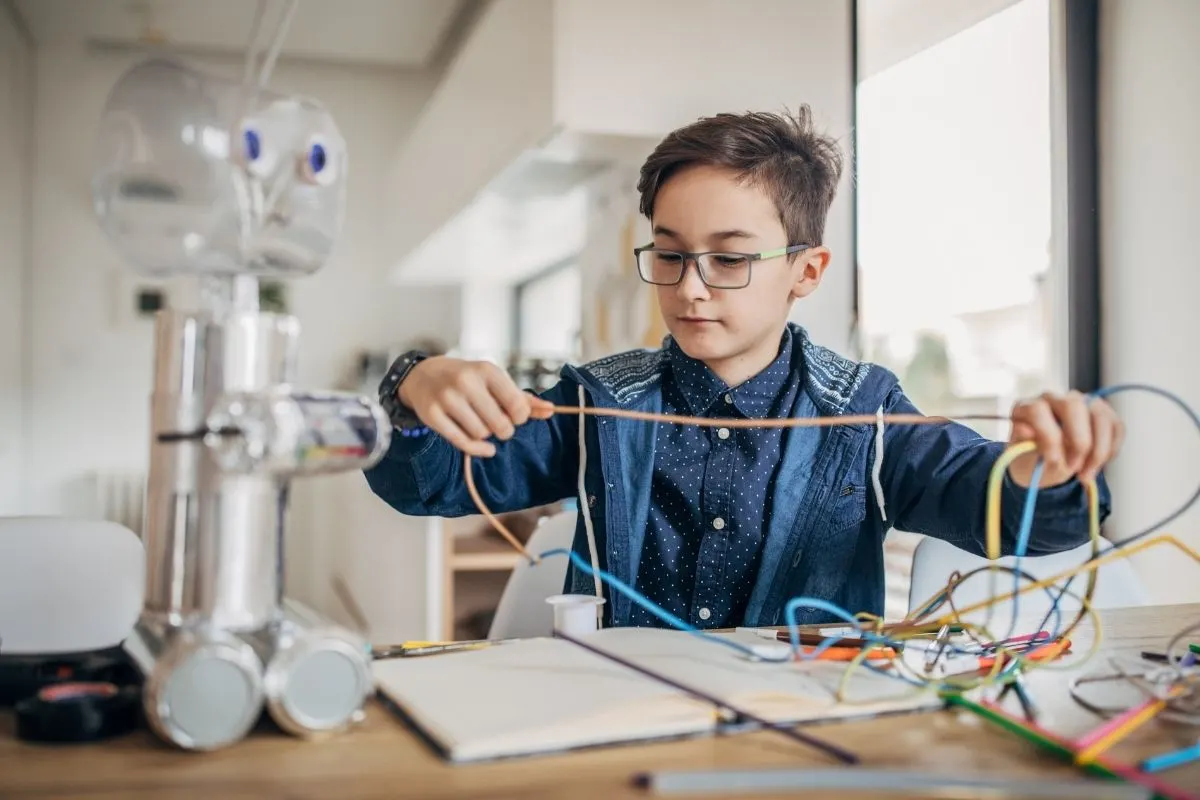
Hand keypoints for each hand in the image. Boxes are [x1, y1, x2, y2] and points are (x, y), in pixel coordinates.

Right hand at [396, 357, 553, 456]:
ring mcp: (447, 399)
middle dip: (504, 430)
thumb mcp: (493, 381)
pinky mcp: (432, 415)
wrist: (424, 376)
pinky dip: (477, 450)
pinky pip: (462, 443)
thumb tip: (550, 410)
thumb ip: (522, 398)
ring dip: (486, 436)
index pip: (516, 404)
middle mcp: (466, 382)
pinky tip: (484, 448)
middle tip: (499, 425)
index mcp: (486, 370)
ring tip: (482, 425)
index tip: (516, 416)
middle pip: (499, 424)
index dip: (520, 417)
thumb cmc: (467, 379)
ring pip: (481, 434)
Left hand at [1007, 391, 1124, 487]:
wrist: (1044, 465)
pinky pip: (1115, 426)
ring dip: (1098, 451)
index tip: (1054, 462)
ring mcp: (1080, 402)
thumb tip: (1024, 430)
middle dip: (1079, 442)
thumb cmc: (1030, 460)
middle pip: (1074, 405)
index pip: (1038, 410)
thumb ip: (1022, 444)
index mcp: (1026, 407)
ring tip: (1085, 476)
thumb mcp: (1020, 459)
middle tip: (1074, 469)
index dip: (1049, 437)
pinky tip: (1096, 466)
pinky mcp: (1101, 412)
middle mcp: (1052, 398)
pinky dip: (1110, 450)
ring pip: (1100, 416)